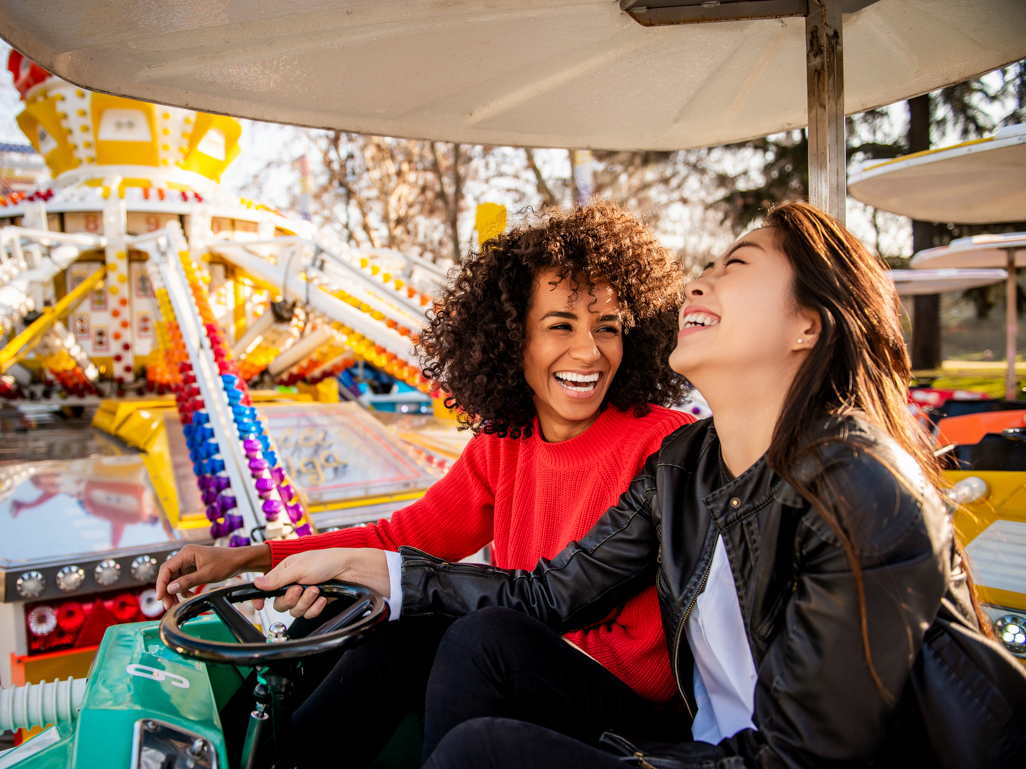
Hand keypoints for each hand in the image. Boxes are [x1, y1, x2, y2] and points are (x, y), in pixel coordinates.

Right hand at [156, 543, 270, 609]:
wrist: (238, 561)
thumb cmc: (225, 563)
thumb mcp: (206, 575)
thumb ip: (187, 582)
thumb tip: (169, 589)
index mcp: (187, 553)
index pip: (166, 568)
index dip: (161, 584)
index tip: (160, 597)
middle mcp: (185, 556)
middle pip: (168, 575)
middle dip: (167, 590)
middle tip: (168, 605)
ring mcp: (188, 562)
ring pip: (174, 579)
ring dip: (174, 592)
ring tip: (175, 604)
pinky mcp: (192, 568)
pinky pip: (182, 580)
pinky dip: (183, 589)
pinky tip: (188, 596)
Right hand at [253, 548, 389, 619]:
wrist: (351, 571)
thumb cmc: (328, 561)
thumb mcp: (300, 568)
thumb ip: (278, 578)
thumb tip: (256, 583)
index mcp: (286, 571)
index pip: (267, 587)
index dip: (261, 597)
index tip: (258, 605)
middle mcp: (293, 583)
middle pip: (280, 603)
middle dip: (291, 598)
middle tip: (300, 589)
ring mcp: (305, 594)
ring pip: (294, 611)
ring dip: (305, 601)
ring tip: (316, 590)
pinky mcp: (316, 603)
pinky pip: (308, 614)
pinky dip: (315, 607)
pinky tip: (322, 598)